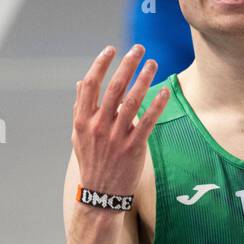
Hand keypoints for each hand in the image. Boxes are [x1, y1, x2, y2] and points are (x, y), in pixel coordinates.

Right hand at [72, 45, 167, 198]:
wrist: (101, 194)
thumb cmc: (91, 161)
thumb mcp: (78, 136)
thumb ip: (80, 108)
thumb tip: (80, 82)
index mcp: (82, 120)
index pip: (90, 84)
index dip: (100, 64)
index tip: (111, 49)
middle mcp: (98, 126)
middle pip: (114, 87)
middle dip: (127, 64)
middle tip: (139, 49)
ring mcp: (116, 137)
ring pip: (132, 101)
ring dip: (144, 79)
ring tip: (153, 64)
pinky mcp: (134, 148)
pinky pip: (148, 121)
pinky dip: (157, 104)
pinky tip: (164, 91)